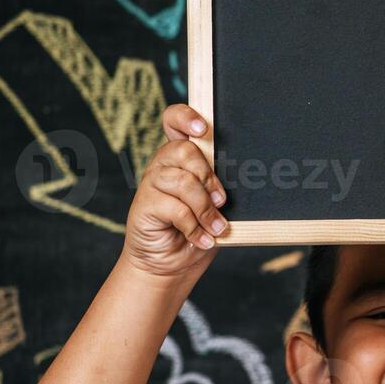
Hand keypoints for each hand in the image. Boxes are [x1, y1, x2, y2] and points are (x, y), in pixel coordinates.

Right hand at [121, 104, 228, 280]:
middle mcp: (163, 165)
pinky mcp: (143, 205)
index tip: (203, 130)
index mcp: (181, 158)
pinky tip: (202, 239)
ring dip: (204, 209)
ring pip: (182, 181)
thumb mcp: (215, 206)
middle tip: (221, 201)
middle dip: (208, 178)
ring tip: (216, 228)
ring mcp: (151, 184)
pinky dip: (194, 227)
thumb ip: (219, 187)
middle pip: (184, 151)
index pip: (174, 121)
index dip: (186, 118)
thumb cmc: (197, 231)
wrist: (172, 265)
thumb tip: (241, 177)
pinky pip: (175, 208)